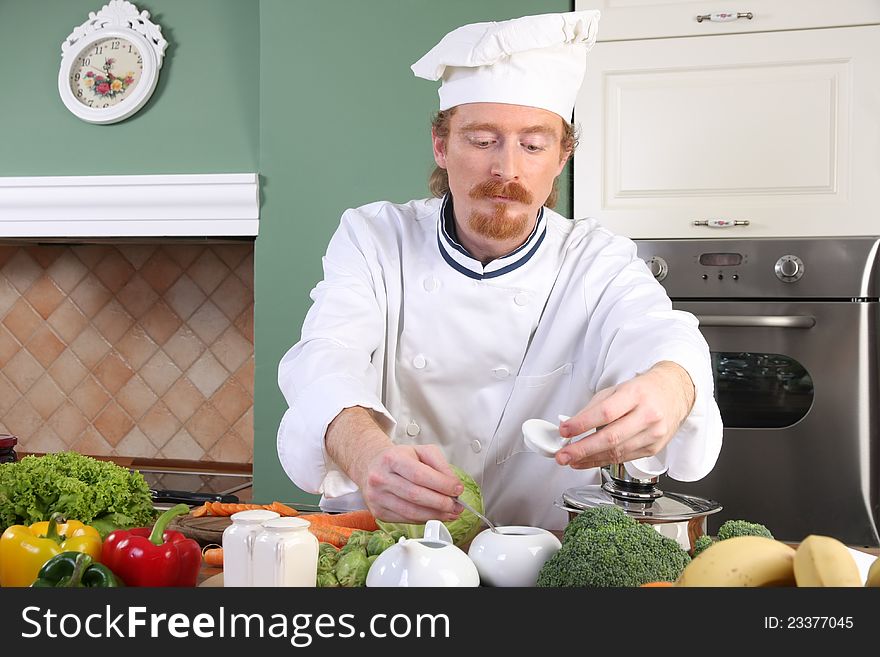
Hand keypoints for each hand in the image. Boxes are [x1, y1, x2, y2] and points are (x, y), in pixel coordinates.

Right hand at [325, 407, 463, 522]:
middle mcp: (381, 478)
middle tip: (457, 505)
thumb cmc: (399, 458)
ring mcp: (377, 497)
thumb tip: (454, 485)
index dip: (442, 485)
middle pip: (416, 496)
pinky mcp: (379, 512)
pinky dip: (424, 519)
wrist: (373, 466)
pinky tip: (435, 515)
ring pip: (412, 512)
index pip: (420, 475)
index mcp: (392, 459)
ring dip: (436, 515)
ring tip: (450, 513)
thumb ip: (441, 465)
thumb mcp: (421, 451)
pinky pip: (406, 520)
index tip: (457, 489)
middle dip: (441, 503)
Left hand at [555, 361, 694, 469]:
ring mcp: (653, 434)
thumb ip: (593, 407)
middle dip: (582, 449)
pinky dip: (603, 462)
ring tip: (571, 460)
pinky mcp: (653, 449)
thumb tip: (571, 426)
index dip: (582, 424)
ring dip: (590, 459)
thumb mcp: (616, 389)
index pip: (606, 412)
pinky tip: (589, 461)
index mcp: (636, 395)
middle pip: (611, 437)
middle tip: (563, 455)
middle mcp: (647, 415)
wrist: (674, 393)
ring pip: (617, 452)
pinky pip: (624, 458)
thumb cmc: (644, 390)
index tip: (565, 430)